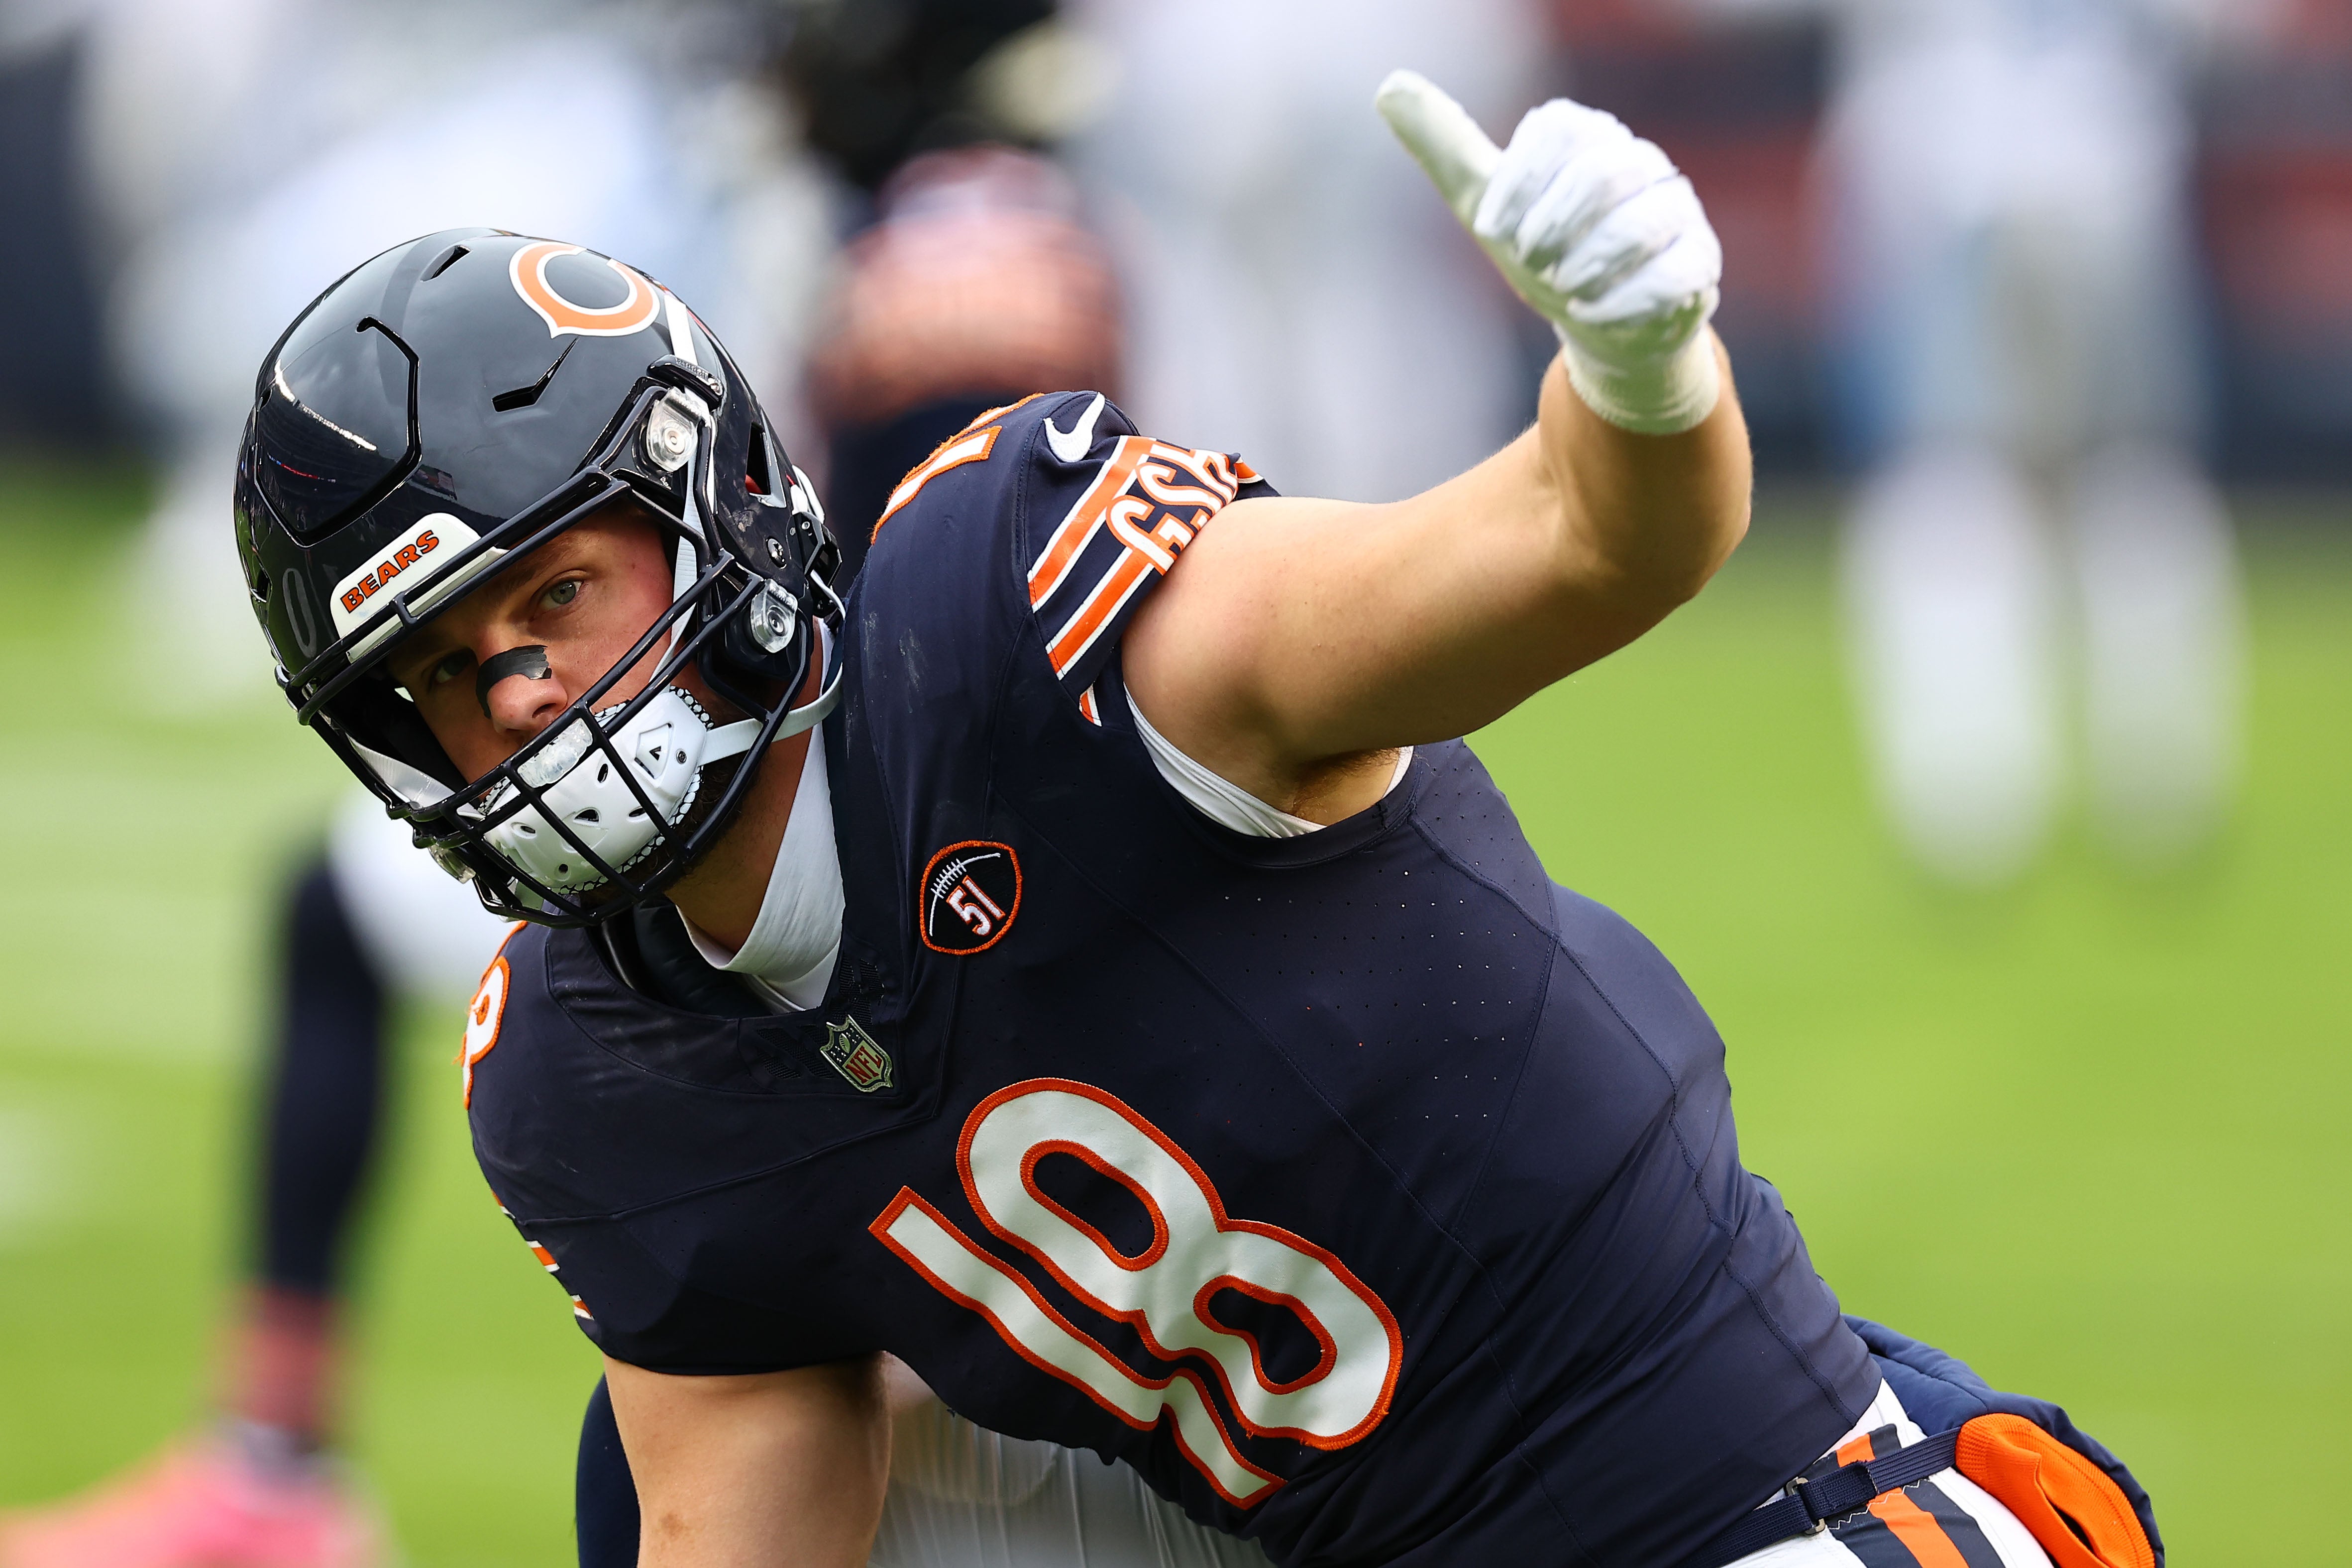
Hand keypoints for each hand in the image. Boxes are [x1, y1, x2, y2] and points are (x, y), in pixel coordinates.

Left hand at [1377, 70, 1722, 434]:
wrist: (1598, 319)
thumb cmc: (1544, 253)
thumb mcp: (1488, 204)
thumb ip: (1448, 147)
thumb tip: (1391, 86)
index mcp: (1588, 138)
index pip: (1559, 129)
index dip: (1518, 182)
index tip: (1490, 228)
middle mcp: (1640, 163)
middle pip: (1602, 174)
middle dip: (1552, 226)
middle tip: (1529, 261)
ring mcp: (1676, 211)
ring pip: (1641, 223)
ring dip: (1587, 265)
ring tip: (1563, 290)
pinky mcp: (1699, 264)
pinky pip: (1672, 275)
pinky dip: (1623, 300)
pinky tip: (1592, 313)